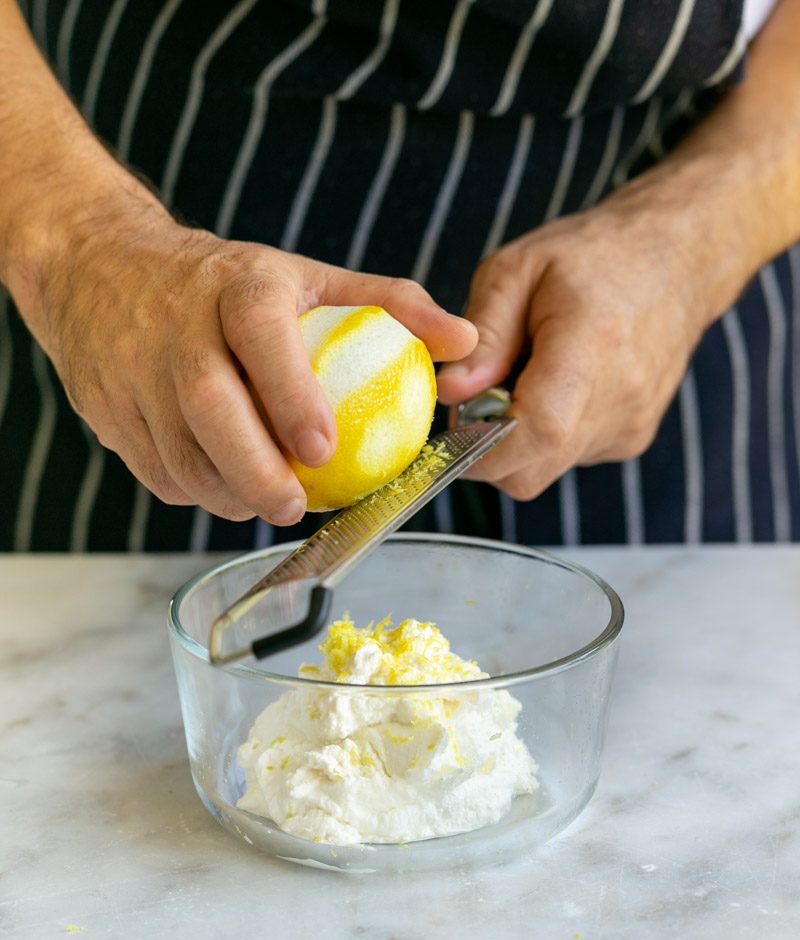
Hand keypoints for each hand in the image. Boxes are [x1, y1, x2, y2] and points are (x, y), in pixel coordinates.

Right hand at [16, 197, 476, 523]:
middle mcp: (178, 329)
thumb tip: (464, 342)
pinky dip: (198, 490)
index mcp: (235, 288)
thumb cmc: (225, 282)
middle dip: (254, 470)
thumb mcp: (306, 275)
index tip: (324, 448)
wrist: (102, 268)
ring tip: (271, 499)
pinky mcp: (109, 414)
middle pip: (208, 409)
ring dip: (229, 492)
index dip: (291, 395)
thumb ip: (389, 304)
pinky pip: (159, 472)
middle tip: (295, 506)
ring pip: (182, 455)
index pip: (260, 337)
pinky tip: (227, 482)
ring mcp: (134, 374)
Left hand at [436, 189, 717, 499]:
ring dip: (514, 439)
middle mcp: (620, 398)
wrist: (677, 260)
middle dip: (484, 447)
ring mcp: (630, 426)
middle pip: (529, 469)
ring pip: (542, 469)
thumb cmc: (592, 255)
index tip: (450, 423)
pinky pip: (565, 458)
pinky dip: (544, 435)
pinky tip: (557, 386)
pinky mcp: (631, 440)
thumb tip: (450, 393)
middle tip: (481, 391)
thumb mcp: (517, 270)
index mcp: (593, 345)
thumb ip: (484, 335)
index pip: (537, 431)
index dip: (479, 444)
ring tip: (527, 376)